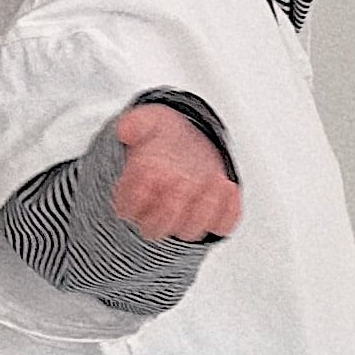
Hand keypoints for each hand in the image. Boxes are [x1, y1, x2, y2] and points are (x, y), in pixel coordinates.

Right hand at [110, 104, 242, 242]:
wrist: (190, 144)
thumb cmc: (163, 140)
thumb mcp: (149, 123)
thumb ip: (137, 123)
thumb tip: (125, 129)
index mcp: (133, 194)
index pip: (127, 208)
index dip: (136, 194)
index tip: (149, 169)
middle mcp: (157, 212)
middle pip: (155, 228)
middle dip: (169, 208)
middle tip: (181, 179)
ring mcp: (186, 218)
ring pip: (190, 231)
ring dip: (203, 209)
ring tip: (213, 180)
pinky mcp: (215, 218)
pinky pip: (223, 226)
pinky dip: (229, 211)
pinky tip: (229, 186)